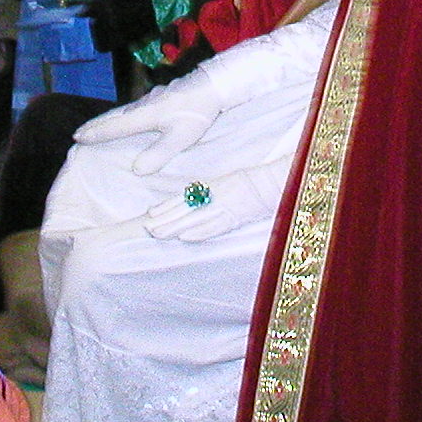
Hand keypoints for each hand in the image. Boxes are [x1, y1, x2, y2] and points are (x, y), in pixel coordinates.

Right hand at [72, 81, 221, 176]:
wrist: (212, 85)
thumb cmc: (197, 112)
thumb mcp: (180, 137)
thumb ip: (159, 153)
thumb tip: (137, 170)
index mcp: (145, 116)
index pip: (115, 127)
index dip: (96, 133)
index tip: (77, 138)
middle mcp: (143, 106)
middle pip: (113, 116)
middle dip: (95, 126)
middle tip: (77, 133)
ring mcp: (151, 99)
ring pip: (122, 111)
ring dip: (106, 119)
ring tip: (95, 126)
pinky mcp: (159, 97)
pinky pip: (132, 108)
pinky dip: (121, 114)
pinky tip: (126, 116)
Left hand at [144, 155, 291, 241]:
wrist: (273, 183)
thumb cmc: (250, 184)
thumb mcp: (226, 183)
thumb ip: (208, 192)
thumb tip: (189, 200)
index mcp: (213, 186)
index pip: (184, 198)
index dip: (167, 206)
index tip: (151, 213)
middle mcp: (215, 196)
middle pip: (186, 210)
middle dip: (166, 220)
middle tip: (148, 228)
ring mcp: (225, 207)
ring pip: (195, 219)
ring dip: (176, 227)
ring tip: (159, 234)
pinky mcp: (236, 218)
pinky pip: (215, 226)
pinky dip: (200, 232)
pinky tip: (186, 238)